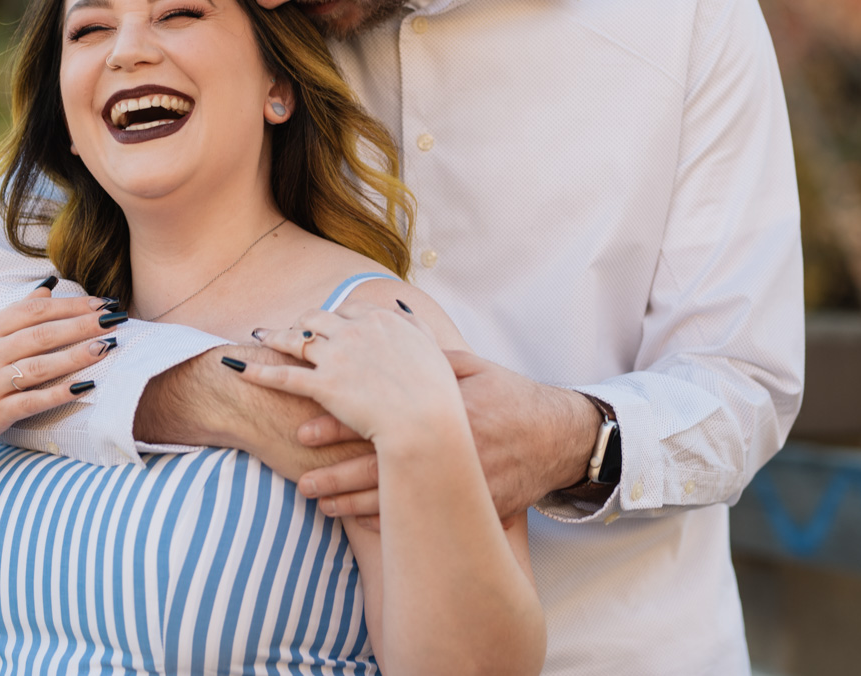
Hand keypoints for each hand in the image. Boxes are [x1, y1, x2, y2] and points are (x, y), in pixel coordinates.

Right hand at [0, 282, 119, 452]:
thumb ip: (15, 313)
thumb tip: (49, 286)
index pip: (34, 311)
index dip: (71, 305)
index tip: (102, 303)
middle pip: (41, 334)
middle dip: (82, 325)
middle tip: (115, 319)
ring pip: (40, 366)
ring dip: (76, 355)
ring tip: (106, 346)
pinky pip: (33, 401)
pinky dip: (60, 393)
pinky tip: (86, 386)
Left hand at [232, 300, 466, 453]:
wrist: (436, 427)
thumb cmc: (450, 402)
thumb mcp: (445, 357)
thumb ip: (424, 331)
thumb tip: (406, 308)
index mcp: (389, 324)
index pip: (353, 312)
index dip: (336, 317)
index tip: (325, 320)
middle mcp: (361, 333)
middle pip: (320, 321)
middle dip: (301, 323)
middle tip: (285, 327)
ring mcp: (341, 357)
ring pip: (298, 344)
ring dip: (275, 340)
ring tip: (257, 341)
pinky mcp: (325, 386)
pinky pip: (284, 377)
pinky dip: (260, 372)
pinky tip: (239, 370)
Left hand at [294, 350, 601, 523]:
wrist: (558, 437)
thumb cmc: (511, 396)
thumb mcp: (472, 367)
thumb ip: (429, 358)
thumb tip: (386, 336)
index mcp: (442, 406)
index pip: (381, 417)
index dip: (341, 425)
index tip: (305, 431)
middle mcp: (449, 444)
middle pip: (384, 464)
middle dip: (338, 474)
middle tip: (302, 481)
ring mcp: (463, 478)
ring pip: (401, 497)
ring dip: (356, 503)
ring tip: (321, 504)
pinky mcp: (476, 504)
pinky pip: (429, 518)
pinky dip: (394, 523)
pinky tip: (363, 524)